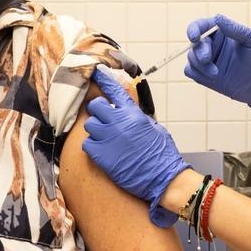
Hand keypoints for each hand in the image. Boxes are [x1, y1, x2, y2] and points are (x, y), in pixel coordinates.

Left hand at [83, 69, 189, 226]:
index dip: (104, 80)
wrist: (164, 178)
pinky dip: (92, 147)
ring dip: (96, 131)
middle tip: (104, 121)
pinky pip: (86, 144)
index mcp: (134, 114)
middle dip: (98, 112)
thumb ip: (138, 118)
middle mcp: (119, 122)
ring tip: (107, 141)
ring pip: (89, 125)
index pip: (115, 91)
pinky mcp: (101, 155)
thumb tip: (129, 113)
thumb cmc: (163, 156)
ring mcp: (109, 138)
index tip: (96, 73)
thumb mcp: (154, 128)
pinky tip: (103, 153)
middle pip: (95, 106)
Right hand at [185, 14, 250, 116]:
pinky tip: (213, 78)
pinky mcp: (202, 74)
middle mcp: (210, 43)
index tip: (194, 37)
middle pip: (194, 43)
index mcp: (220, 31)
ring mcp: (205, 59)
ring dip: (201, 66)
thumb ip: (235, 29)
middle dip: (199, 51)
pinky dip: (198, 74)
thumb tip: (218, 18)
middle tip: (206, 59)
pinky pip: (189, 71)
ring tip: (216, 74)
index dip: (194, 29)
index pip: (201, 25)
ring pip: (191, 57)